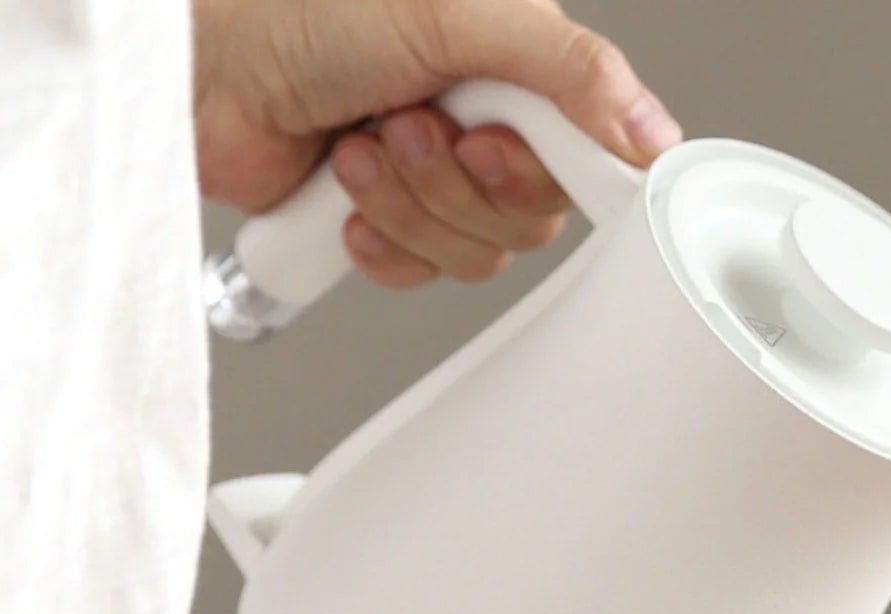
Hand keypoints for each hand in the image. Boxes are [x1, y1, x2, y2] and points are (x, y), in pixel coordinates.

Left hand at [194, 0, 680, 288]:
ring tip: (364, 144)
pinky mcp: (390, 223)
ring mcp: (438, 176)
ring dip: (414, 205)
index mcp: (520, 64)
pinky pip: (426, 274)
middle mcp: (487, 120)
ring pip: (482, 249)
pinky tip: (347, 189)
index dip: (553, 168)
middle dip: (463, 181)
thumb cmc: (301, 12)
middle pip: (536, 212)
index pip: (592, 148)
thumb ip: (568, 66)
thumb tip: (654, 131)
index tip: (501, 149)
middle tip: (414, 126)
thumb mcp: (456, 13)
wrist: (199, 68)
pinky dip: (382, 240)